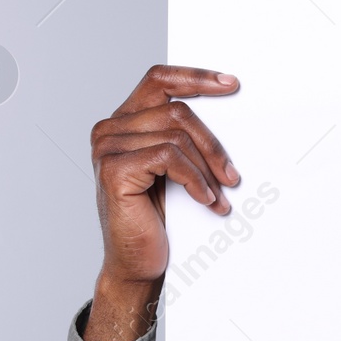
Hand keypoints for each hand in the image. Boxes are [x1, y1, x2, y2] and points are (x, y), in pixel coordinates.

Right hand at [83, 65, 241, 340]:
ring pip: (177, 134)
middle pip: (176, 110)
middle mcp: (110, 129)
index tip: (231, 84)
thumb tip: (227, 116)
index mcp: (124, 121)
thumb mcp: (173, 170)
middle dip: (212, 143)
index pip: (159, 79)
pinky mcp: (114, 169)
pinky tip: (206, 201)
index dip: (196, 77)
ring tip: (220, 195)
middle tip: (233, 174)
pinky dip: (195, 181)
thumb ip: (182, 138)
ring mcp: (107, 147)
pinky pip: (169, 158)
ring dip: (208, 167)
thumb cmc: (157, 218)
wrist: (136, 263)